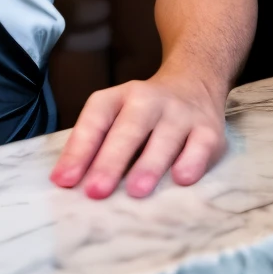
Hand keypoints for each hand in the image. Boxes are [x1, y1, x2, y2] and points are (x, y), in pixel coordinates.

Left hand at [50, 71, 227, 198]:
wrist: (195, 82)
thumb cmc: (145, 114)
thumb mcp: (117, 116)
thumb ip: (96, 145)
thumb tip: (69, 182)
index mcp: (118, 97)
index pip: (95, 120)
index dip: (79, 150)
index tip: (64, 180)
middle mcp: (149, 100)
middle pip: (128, 129)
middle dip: (110, 161)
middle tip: (95, 191)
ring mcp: (180, 113)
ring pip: (164, 137)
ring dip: (149, 164)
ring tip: (136, 191)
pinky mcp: (209, 129)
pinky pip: (200, 145)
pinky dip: (191, 162)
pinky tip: (181, 179)